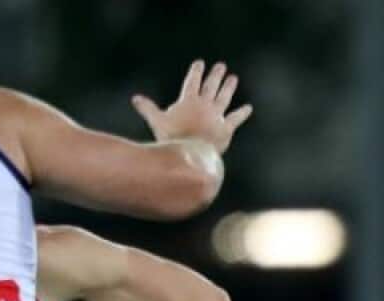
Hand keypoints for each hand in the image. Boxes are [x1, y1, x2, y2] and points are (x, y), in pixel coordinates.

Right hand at [132, 60, 252, 153]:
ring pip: (224, 97)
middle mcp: (205, 105)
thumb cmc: (172, 138)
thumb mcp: (157, 122)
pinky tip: (248, 108)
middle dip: (215, 75)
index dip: (196, 72)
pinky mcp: (226, 128)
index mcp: (188, 101)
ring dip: (228, 87)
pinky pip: (236, 118)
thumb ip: (148, 109)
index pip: (192, 82)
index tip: (200, 63)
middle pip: (211, 86)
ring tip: (233, 78)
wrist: (192, 154)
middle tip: (221, 65)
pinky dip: (242, 113)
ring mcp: (217, 115)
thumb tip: (135, 98)